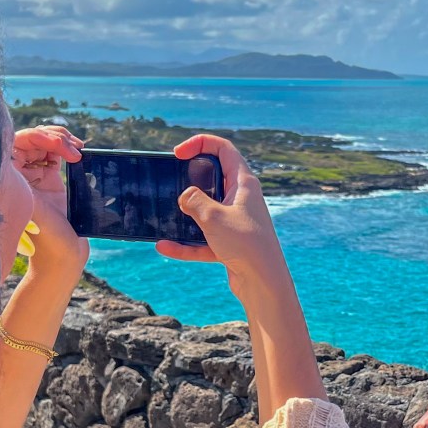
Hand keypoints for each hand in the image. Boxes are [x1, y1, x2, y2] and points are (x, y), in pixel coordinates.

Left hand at [12, 125, 87, 271]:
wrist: (64, 258)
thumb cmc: (48, 240)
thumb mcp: (35, 211)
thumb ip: (25, 186)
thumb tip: (16, 157)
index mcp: (10, 181)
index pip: (17, 143)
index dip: (39, 137)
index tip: (61, 149)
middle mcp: (19, 177)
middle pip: (31, 139)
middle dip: (54, 138)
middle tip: (75, 149)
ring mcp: (35, 177)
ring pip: (44, 144)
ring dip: (62, 140)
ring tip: (79, 149)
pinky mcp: (50, 181)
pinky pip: (56, 155)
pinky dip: (67, 149)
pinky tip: (79, 153)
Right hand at [154, 135, 287, 286]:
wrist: (263, 283)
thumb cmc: (246, 245)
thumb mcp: (214, 217)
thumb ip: (194, 201)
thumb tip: (184, 197)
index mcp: (243, 183)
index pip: (223, 149)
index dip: (200, 143)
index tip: (178, 153)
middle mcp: (240, 199)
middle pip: (213, 177)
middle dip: (190, 178)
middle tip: (171, 180)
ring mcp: (234, 221)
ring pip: (205, 210)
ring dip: (185, 213)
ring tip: (164, 213)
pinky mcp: (229, 243)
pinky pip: (202, 239)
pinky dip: (185, 243)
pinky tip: (164, 247)